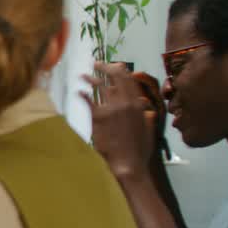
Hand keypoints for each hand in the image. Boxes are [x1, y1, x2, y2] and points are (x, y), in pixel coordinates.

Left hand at [81, 62, 153, 179]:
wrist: (127, 163)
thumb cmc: (139, 150)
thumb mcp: (148, 129)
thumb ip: (146, 115)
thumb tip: (144, 106)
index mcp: (138, 104)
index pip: (129, 79)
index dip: (120, 70)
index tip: (114, 65)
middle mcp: (126, 102)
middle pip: (115, 77)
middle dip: (105, 67)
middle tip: (96, 64)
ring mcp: (112, 108)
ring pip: (100, 87)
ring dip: (91, 79)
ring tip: (83, 76)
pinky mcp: (98, 117)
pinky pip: (89, 100)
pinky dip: (83, 94)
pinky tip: (79, 92)